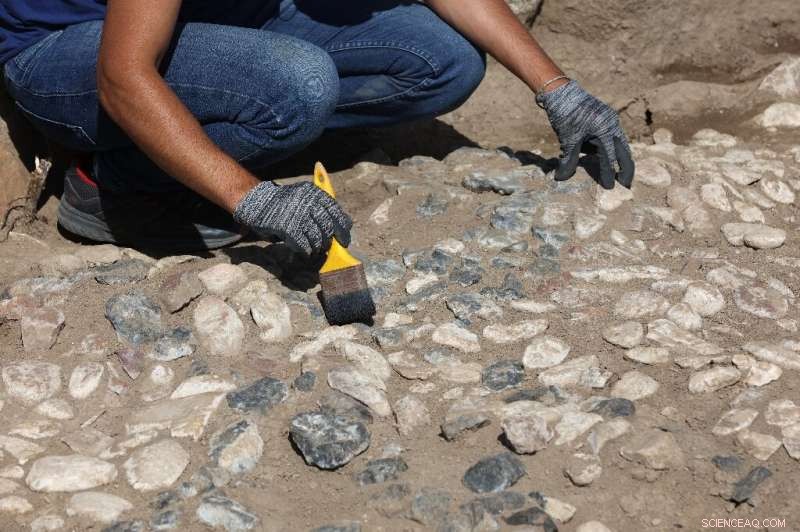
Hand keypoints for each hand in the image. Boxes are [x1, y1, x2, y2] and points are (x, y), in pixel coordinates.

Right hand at [233, 181, 352, 254]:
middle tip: (327, 247)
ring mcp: (298, 215)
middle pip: (328, 227)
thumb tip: (343, 226)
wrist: (258, 202)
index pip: (336, 211)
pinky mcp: (288, 227)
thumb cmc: (285, 203)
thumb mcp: (304, 196)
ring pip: (317, 238)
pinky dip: (306, 250)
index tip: (345, 238)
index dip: (343, 227)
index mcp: (314, 193)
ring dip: (317, 247)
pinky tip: (304, 251)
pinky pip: (303, 245)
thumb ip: (321, 207)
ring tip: (314, 249)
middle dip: (330, 240)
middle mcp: (308, 202)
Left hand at [537, 80, 634, 188]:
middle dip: (626, 168)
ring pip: (620, 144)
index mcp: (604, 129)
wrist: (561, 92)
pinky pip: (613, 137)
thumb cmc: (564, 114)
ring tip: (621, 174)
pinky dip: (612, 148)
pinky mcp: (606, 118)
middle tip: (626, 184)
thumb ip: (568, 160)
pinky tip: (608, 158)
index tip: (609, 187)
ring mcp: (611, 120)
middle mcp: (612, 124)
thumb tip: (561, 179)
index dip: (609, 173)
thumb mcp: (567, 139)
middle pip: (624, 151)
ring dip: (620, 158)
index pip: (609, 157)